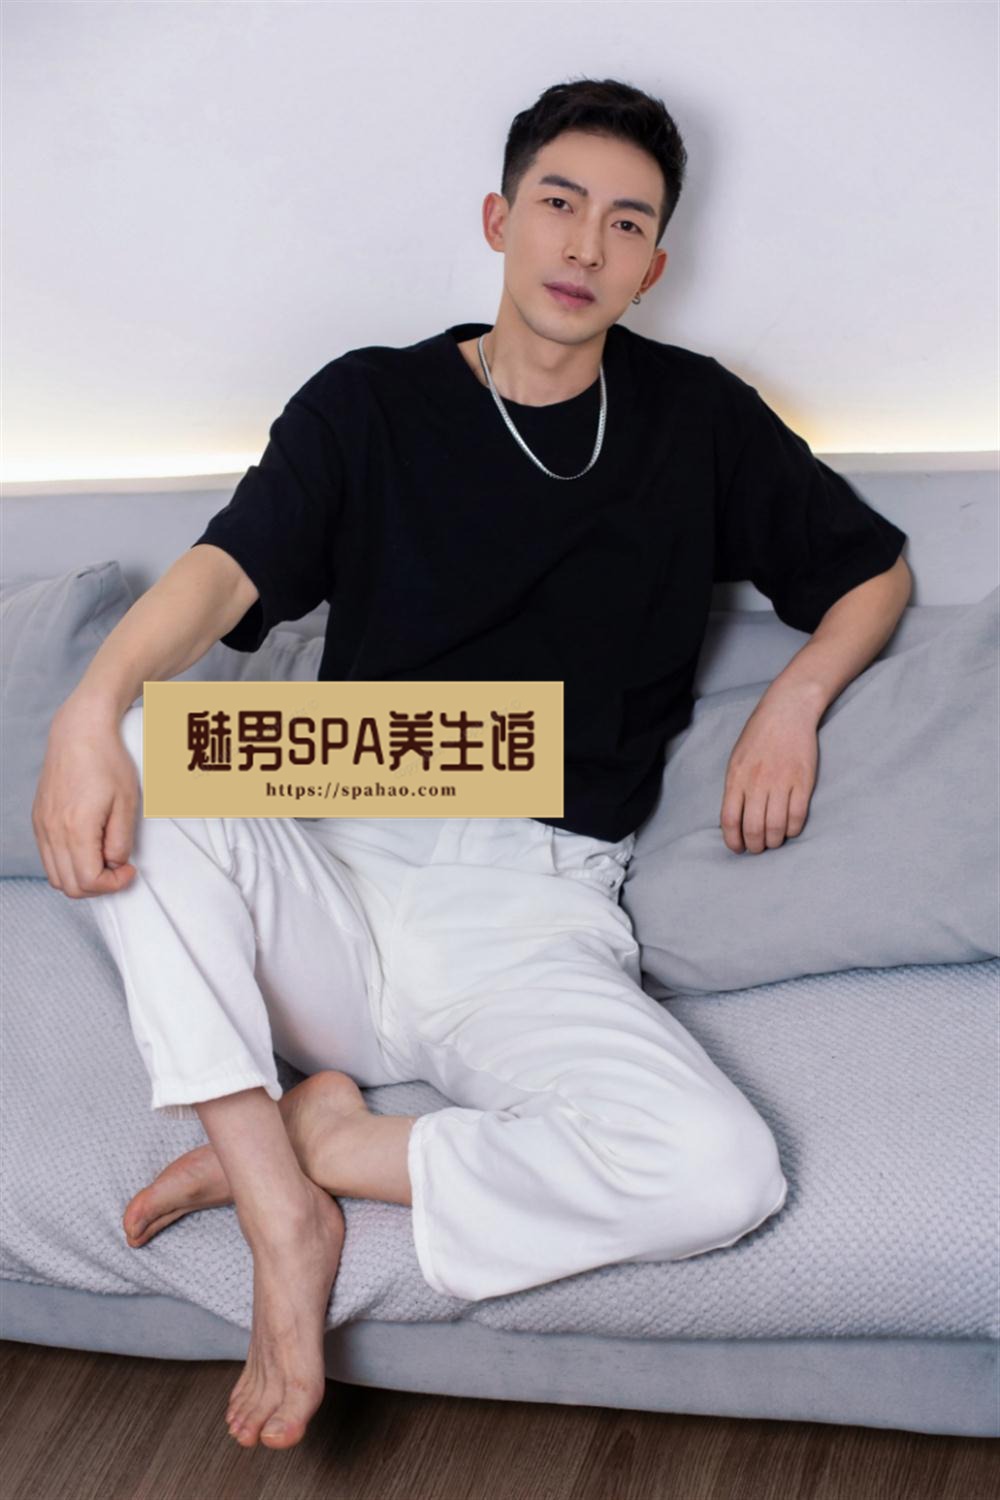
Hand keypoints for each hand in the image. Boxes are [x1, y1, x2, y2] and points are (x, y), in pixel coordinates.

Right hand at [32, 699, 139, 897]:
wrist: (79, 732)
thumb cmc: (107, 761)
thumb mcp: (126, 802)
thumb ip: (120, 840)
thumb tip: (115, 863)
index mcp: (75, 828)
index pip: (89, 881)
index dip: (114, 884)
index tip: (130, 869)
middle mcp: (52, 831)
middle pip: (70, 886)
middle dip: (99, 886)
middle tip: (119, 867)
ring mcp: (41, 826)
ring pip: (55, 876)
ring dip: (82, 878)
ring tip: (105, 859)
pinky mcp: (38, 819)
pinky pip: (48, 858)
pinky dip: (68, 864)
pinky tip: (88, 848)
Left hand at [719, 690, 818, 853]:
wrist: (787, 710)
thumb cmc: (759, 736)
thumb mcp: (737, 760)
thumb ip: (735, 788)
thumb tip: (734, 819)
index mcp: (736, 778)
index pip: (730, 820)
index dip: (733, 841)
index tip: (737, 848)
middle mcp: (757, 782)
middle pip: (753, 828)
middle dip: (755, 846)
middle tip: (758, 847)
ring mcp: (781, 782)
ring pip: (776, 827)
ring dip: (774, 841)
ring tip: (774, 840)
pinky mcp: (803, 781)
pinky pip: (797, 816)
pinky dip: (793, 829)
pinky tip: (790, 828)